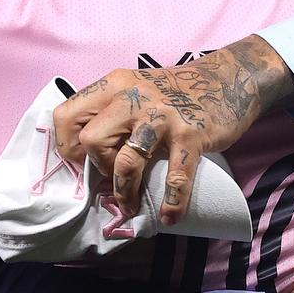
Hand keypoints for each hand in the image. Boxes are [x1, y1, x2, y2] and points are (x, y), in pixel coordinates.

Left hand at [53, 35, 293, 224]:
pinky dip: (172, 202)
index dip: (68, 146)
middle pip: (91, 140)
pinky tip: (170, 215)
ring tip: (132, 204)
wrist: (226, 78)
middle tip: (113, 176)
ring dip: (126, 191)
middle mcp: (133, 96)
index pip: (66, 115)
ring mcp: (163, 116)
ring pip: (126, 160)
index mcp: (114, 85)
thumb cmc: (173, 92)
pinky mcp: (191, 134)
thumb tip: (86, 156)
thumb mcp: (134, 89)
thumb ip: (110, 112)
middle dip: (99, 167)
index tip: (83, 162)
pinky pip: (175, 176)